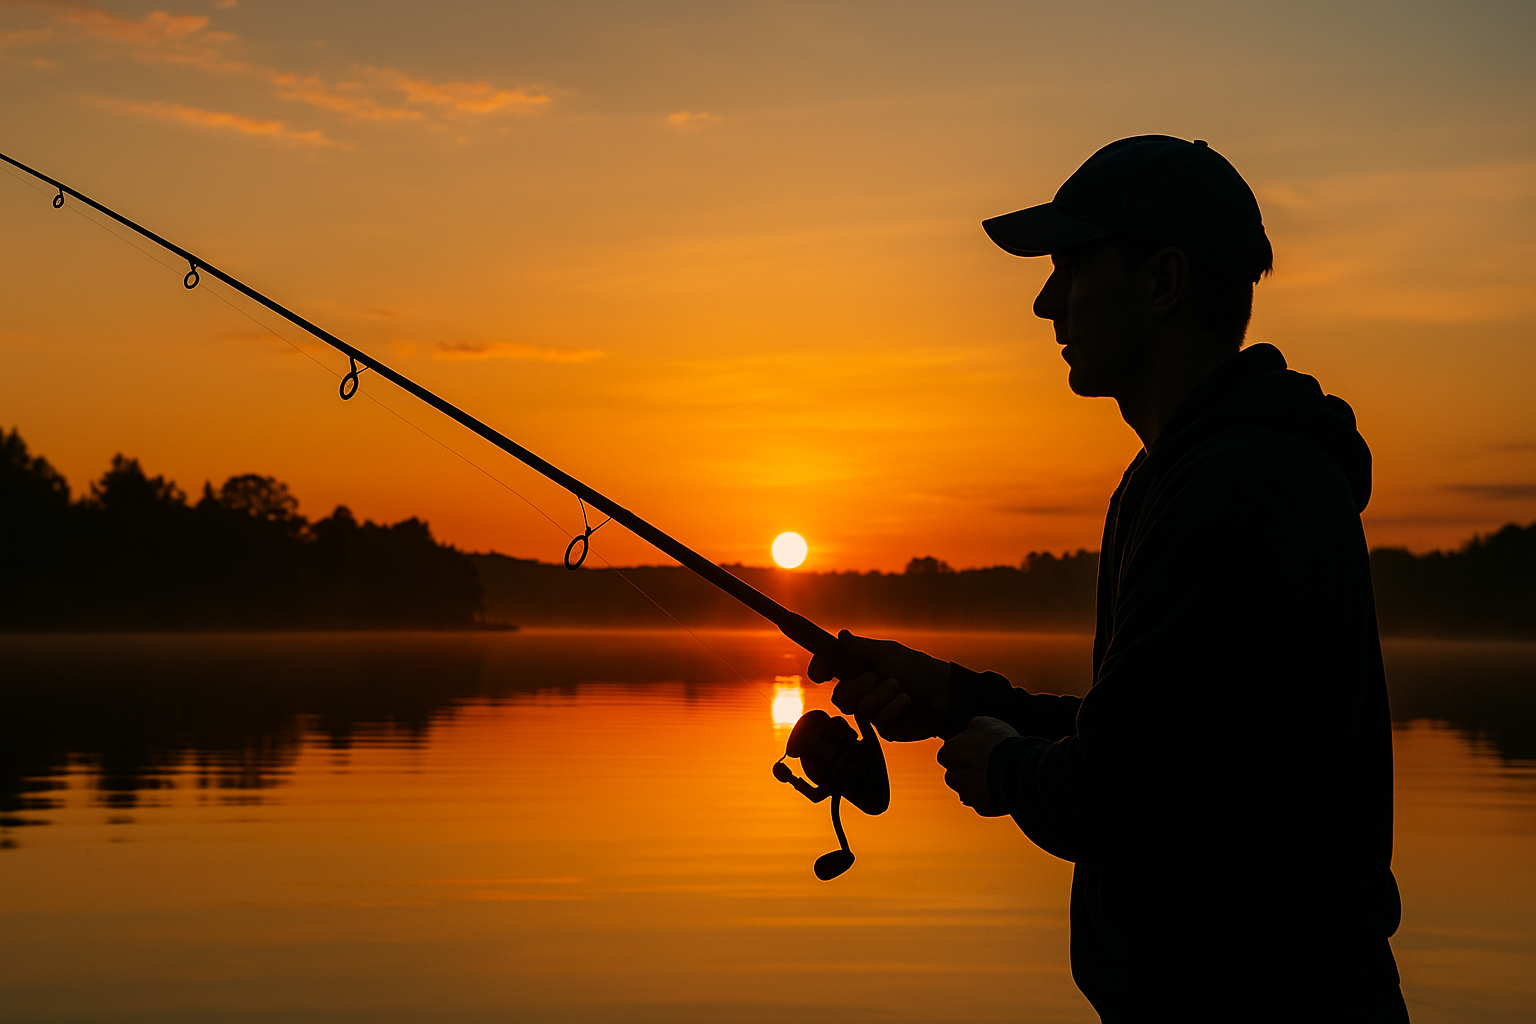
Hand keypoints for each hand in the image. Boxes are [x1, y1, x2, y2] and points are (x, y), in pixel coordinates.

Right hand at [806, 630, 952, 741]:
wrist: (944, 694)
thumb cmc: (919, 669)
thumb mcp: (890, 653)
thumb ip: (863, 648)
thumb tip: (841, 635)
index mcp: (859, 668)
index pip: (828, 668)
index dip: (819, 670)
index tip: (820, 674)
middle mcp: (861, 690)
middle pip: (839, 696)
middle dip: (858, 686)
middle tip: (877, 677)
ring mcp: (871, 710)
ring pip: (858, 709)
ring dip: (882, 695)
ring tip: (900, 688)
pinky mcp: (883, 727)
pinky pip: (877, 720)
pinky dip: (893, 708)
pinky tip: (906, 702)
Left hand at [937, 716, 1018, 816]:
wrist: (1018, 769)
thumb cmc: (1000, 742)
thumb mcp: (984, 724)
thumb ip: (971, 729)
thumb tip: (969, 731)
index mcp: (949, 753)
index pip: (946, 754)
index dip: (961, 752)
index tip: (974, 751)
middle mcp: (952, 776)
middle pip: (954, 775)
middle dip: (966, 771)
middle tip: (986, 764)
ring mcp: (966, 793)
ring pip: (967, 791)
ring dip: (977, 785)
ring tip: (997, 776)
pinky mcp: (981, 807)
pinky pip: (983, 802)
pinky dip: (990, 797)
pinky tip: (1003, 788)